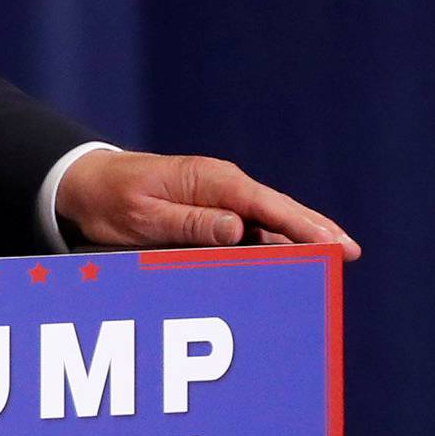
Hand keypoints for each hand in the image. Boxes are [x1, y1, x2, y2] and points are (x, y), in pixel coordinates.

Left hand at [55, 150, 358, 258]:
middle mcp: (220, 184)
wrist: (85, 183)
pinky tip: (291, 252)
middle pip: (277, 209)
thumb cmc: (111, 199)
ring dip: (297, 234)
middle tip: (349, 251)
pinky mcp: (210, 206)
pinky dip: (272, 237)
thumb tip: (238, 229)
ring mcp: (217, 194)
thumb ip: (191, 223)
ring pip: (267, 217)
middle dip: (313, 229)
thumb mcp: (145, 216)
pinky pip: (249, 223)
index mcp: (209, 181)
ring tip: (332, 254)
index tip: (333, 241)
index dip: (303, 224)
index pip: (266, 205)